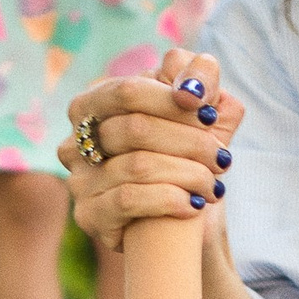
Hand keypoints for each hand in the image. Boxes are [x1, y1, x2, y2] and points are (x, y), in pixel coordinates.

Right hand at [59, 48, 243, 252]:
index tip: (209, 114)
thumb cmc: (187, 155)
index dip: (172, 99)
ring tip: (214, 184)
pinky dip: (169, 199)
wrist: (183, 220)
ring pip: (137, 165)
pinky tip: (193, 204)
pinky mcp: (89, 216)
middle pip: (135, 128)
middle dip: (189, 141)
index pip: (129, 90)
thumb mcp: (201, 110)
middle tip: (221, 157)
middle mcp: (77, 140)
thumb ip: (199, 78)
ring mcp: (79, 179)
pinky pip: (128, 199)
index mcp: (93, 105)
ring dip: (187, 174)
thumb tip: (190, 86)